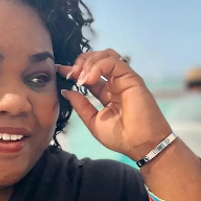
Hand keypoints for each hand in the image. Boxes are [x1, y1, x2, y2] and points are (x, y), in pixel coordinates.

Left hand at [58, 50, 172, 161]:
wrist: (141, 145)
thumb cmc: (121, 137)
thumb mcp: (93, 121)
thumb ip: (81, 105)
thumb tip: (66, 91)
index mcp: (107, 93)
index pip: (89, 74)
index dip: (74, 70)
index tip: (59, 70)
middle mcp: (115, 83)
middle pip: (96, 59)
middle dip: (80, 63)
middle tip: (71, 75)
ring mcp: (124, 79)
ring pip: (105, 55)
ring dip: (89, 62)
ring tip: (81, 77)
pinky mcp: (131, 77)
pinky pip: (112, 61)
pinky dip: (97, 66)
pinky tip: (89, 80)